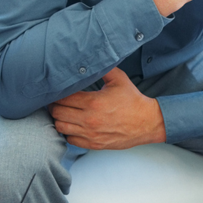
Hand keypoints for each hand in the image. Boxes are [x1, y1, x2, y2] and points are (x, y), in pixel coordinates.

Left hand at [49, 67, 165, 149]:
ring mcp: (91, 134)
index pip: (63, 97)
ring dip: (60, 119)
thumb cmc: (132, 100)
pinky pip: (71, 139)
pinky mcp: (94, 144)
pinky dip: (69, 132)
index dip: (57, 93)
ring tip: (65, 113)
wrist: (147, 122)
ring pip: (61, 127)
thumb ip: (102, 69)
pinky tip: (74, 125)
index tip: (58, 91)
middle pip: (57, 112)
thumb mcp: (119, 79)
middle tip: (58, 102)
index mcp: (93, 102)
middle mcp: (89, 119)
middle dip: (55, 105)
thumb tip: (88, 57)